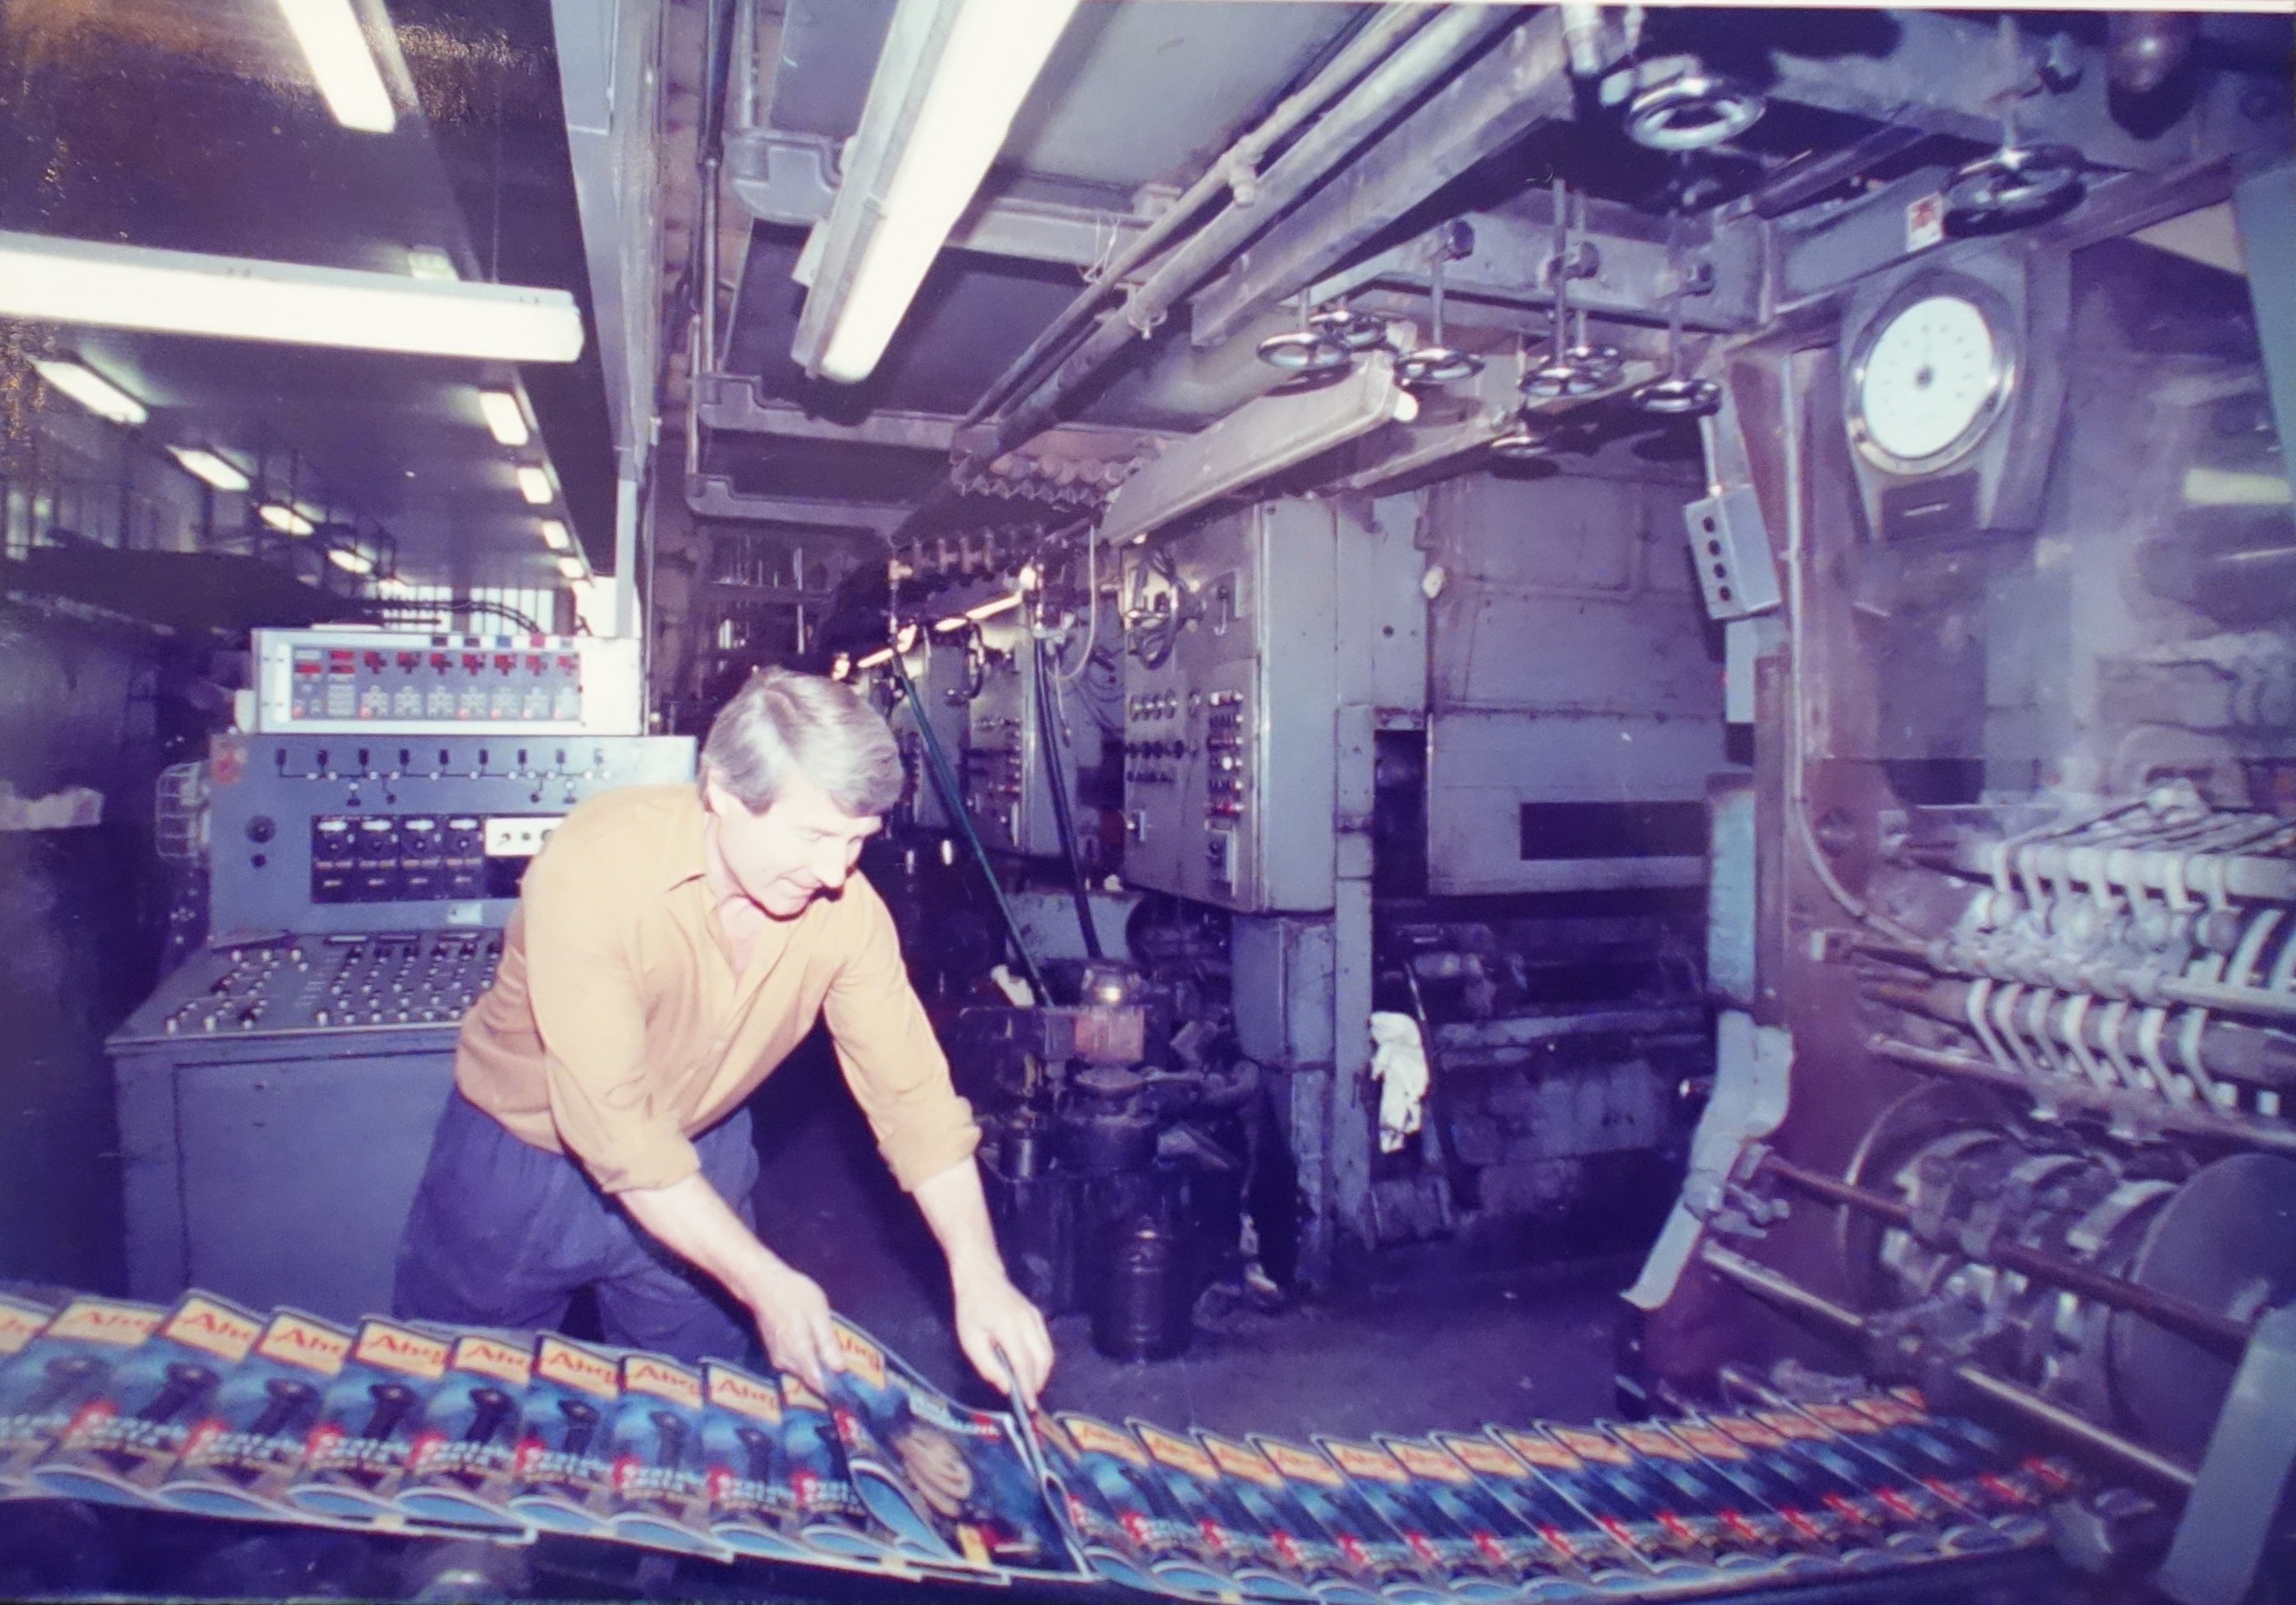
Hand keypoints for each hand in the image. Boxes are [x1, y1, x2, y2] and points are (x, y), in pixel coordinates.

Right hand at [743, 1262, 839, 1393]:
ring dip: (817, 1369)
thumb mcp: (818, 1315)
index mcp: (800, 1355)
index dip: (834, 1393)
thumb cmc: (793, 1295)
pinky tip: (816, 1348)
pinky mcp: (774, 1352)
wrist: (762, 1284)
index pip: (818, 1385)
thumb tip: (839, 1369)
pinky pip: (795, 1363)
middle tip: (847, 1376)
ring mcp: (778, 1358)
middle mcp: (786, 1363)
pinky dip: (807, 1360)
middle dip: (828, 1380)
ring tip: (834, 1359)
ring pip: (802, 1372)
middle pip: (811, 1380)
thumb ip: (828, 1344)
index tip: (848, 1398)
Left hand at [952, 1265, 1052, 1407]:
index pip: (1023, 1364)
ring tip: (1029, 1387)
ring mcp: (1036, 1318)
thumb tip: (1006, 1387)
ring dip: (1042, 1373)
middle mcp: (1028, 1322)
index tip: (1029, 1407)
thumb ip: (988, 1366)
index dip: (1028, 1387)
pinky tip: (1031, 1368)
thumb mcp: (970, 1340)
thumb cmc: (971, 1309)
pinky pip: (1046, 1343)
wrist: (982, 1277)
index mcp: (1009, 1328)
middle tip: (1029, 1400)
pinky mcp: (1038, 1316)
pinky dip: (1042, 1360)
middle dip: (1038, 1383)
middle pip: (1043, 1360)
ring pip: (1048, 1352)